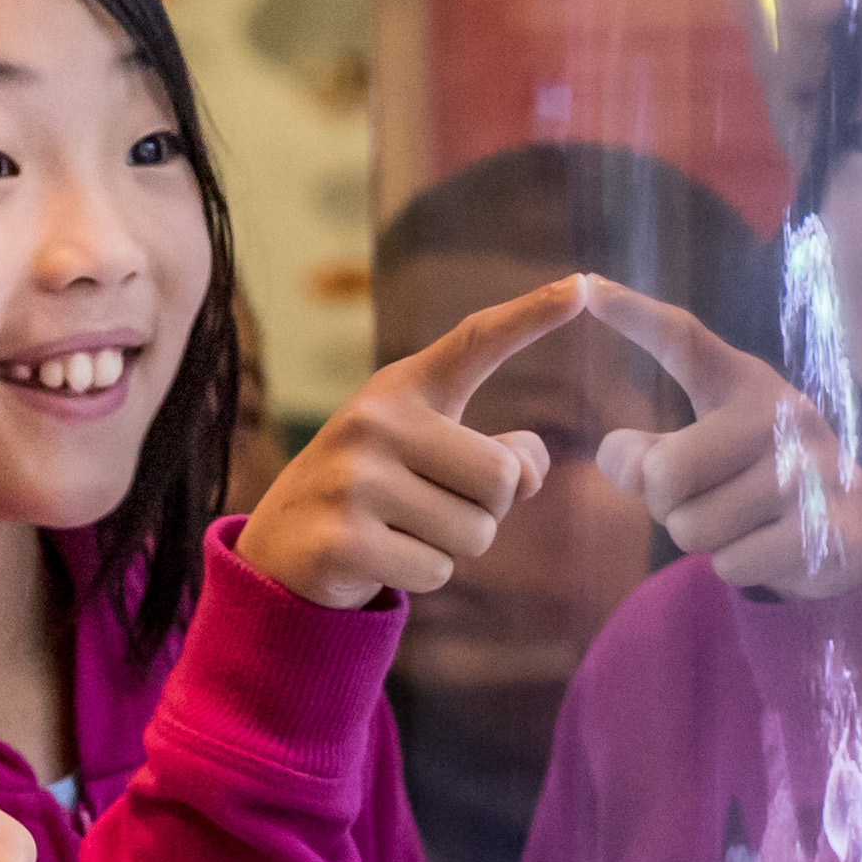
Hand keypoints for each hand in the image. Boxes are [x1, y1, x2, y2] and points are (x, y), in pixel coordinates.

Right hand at [234, 279, 595, 610]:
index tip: (582, 285)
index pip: (475, 342)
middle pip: (500, 479)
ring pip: (474, 533)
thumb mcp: (428, 459)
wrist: (279, 548)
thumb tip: (529, 471)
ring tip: (399, 531)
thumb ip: (490, 455)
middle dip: (486, 510)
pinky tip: (378, 557)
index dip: (532, 315)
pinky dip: (422, 576)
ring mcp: (353, 479)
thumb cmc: (375, 494)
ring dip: (452, 547)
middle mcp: (374, 421)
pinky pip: (437, 571)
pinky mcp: (343, 540)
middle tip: (430, 508)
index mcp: (402, 389)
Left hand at [569, 278, 861, 601]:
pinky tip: (772, 548)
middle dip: (666, 504)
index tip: (588, 287)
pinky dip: (736, 567)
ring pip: (694, 527)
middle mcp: (784, 414)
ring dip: (704, 541)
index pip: (686, 342)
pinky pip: (731, 563)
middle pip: (665, 473)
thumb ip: (647, 456)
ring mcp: (812, 472)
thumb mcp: (702, 457)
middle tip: (706, 500)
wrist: (850, 532)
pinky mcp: (826, 530)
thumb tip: (619, 459)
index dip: (635, 317)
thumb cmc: (754, 483)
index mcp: (745, 384)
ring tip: (744, 523)